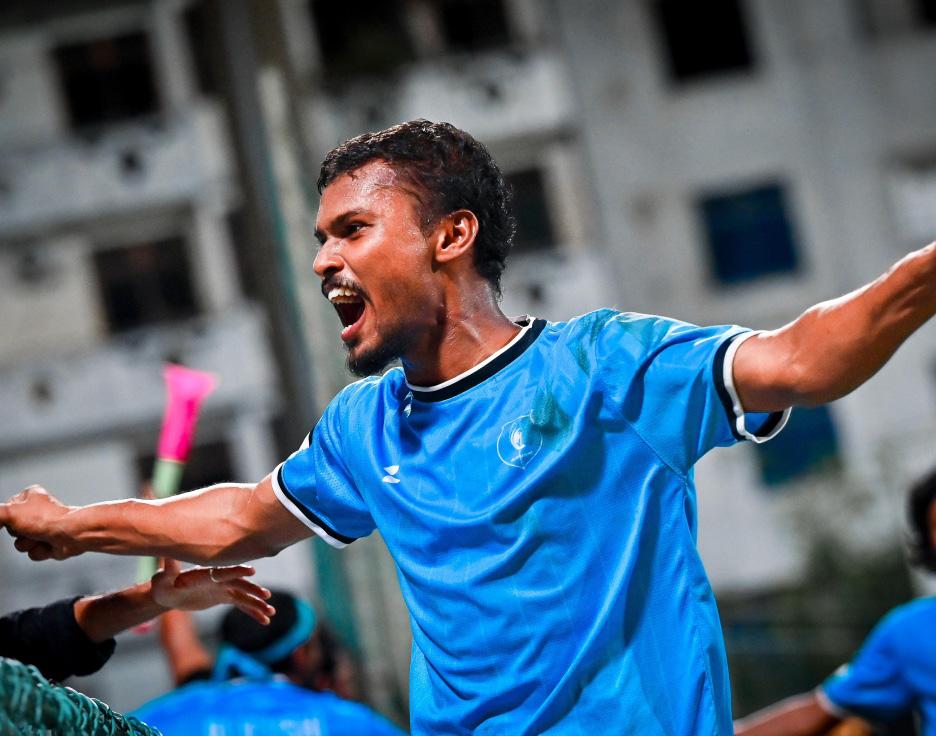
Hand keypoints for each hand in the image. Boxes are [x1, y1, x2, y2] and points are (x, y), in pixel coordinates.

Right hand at [0, 485, 81, 560]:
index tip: (13, 519)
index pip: (5, 511)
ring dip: (29, 543)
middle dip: (19, 533)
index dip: (8, 519)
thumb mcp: (10, 512)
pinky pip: (33, 553)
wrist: (72, 534)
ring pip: (21, 543)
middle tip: (30, 528)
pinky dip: (40, 551)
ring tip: (42, 536)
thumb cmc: (48, 519)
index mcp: (30, 496)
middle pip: (12, 529)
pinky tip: (49, 544)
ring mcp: (44, 528)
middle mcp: (38, 511)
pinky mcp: (50, 543)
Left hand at [151, 558, 274, 623]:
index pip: (225, 571)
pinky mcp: (225, 597)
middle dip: (253, 590)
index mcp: (207, 573)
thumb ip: (168, 570)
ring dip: (257, 603)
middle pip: (240, 583)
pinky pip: (242, 605)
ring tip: (271, 613)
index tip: (252, 571)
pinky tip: (264, 621)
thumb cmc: (164, 586)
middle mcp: (219, 579)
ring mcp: (224, 587)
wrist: (169, 593)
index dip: (237, 571)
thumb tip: (167, 557)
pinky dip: (253, 612)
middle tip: (266, 596)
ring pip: (244, 596)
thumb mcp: (163, 580)